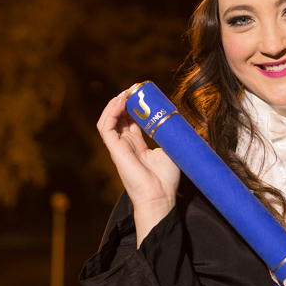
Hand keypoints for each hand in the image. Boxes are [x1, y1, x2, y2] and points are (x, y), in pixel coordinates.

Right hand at [97, 89, 180, 246]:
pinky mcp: (114, 150)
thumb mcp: (171, 150)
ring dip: (114, 104)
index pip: (130, 120)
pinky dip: (110, 112)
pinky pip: (105, 127)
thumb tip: (181, 120)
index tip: (142, 94)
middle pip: (118, 117)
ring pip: (108, 120)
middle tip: (134, 89)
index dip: (133, 106)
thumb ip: (170, 135)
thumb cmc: (166, 179)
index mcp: (138, 145)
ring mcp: (119, 147)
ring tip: (125, 93)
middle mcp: (126, 145)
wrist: (160, 196)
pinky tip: (120, 102)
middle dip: (124, 101)